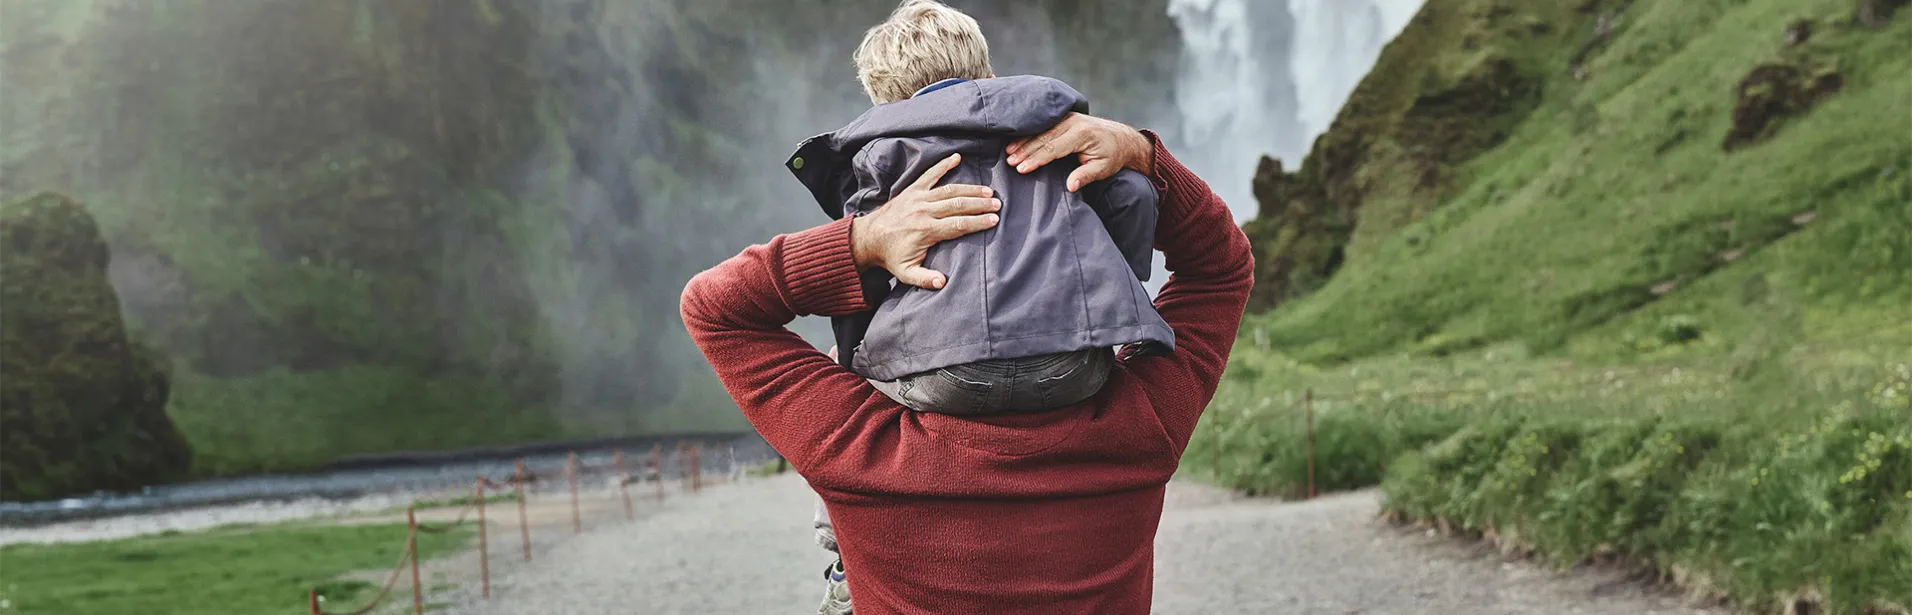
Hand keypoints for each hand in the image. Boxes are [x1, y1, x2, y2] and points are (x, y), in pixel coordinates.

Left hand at [850, 153, 1000, 289]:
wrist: (868, 238)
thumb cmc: (890, 257)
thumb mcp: (906, 273)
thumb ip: (925, 279)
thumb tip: (943, 282)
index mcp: (925, 231)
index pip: (958, 225)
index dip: (978, 222)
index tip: (994, 220)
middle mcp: (923, 212)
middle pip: (958, 205)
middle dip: (980, 204)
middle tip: (997, 204)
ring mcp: (918, 198)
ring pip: (949, 190)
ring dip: (970, 189)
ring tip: (988, 191)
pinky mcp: (912, 190)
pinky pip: (929, 174)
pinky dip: (943, 165)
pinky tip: (957, 157)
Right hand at [1005, 113, 1152, 191]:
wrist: (1122, 139)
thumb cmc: (1112, 156)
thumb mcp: (1103, 169)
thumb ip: (1086, 176)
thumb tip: (1070, 186)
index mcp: (1082, 134)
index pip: (1053, 148)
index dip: (1036, 159)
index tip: (1021, 169)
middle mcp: (1073, 122)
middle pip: (1043, 138)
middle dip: (1025, 150)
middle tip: (1009, 161)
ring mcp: (1068, 118)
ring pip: (1041, 130)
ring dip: (1024, 141)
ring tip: (1008, 151)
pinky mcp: (1065, 118)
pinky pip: (1044, 125)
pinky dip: (1030, 134)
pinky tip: (1017, 140)